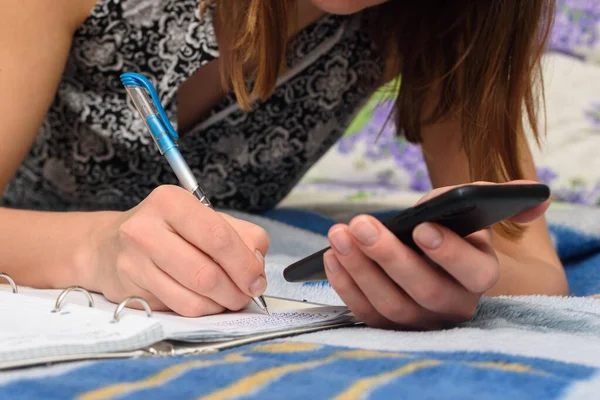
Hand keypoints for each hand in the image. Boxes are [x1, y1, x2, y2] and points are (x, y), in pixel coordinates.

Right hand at [87, 185, 269, 316]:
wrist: (107, 246)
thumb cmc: (167, 230)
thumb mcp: (205, 218)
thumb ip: (241, 235)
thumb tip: (257, 265)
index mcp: (171, 202)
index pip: (218, 236)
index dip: (245, 264)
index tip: (257, 279)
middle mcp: (147, 228)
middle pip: (206, 272)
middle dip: (236, 290)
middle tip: (247, 293)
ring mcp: (134, 261)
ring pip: (194, 297)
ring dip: (221, 304)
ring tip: (229, 297)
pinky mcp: (130, 289)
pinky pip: (180, 309)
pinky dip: (203, 310)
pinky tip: (207, 300)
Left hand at [323, 181, 549, 329]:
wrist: (422, 250)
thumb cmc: (445, 225)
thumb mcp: (467, 207)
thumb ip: (493, 197)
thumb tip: (538, 198)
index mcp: (480, 275)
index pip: (473, 272)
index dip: (448, 252)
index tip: (421, 227)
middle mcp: (454, 304)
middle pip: (424, 290)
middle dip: (389, 256)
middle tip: (360, 225)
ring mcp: (420, 321)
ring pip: (390, 305)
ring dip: (361, 268)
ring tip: (339, 235)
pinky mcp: (389, 325)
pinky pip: (365, 313)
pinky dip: (346, 285)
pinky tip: (331, 256)